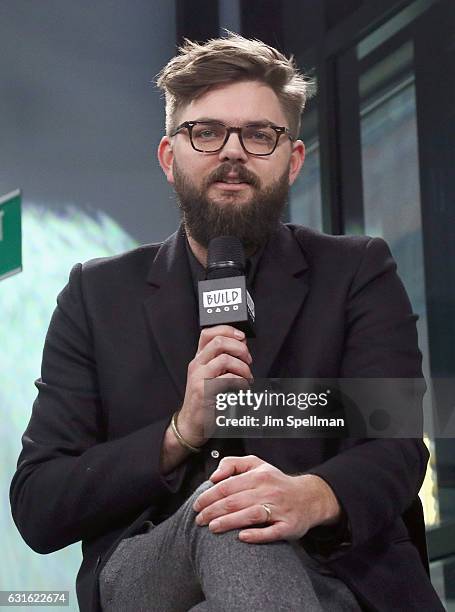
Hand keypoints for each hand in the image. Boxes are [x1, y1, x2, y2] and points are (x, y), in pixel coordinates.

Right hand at [177, 326, 252, 447]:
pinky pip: (228, 379)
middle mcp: (197, 365)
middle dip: (239, 348)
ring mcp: (199, 377)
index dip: (227, 330)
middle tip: (248, 360)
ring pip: (225, 359)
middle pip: (218, 341)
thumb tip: (241, 346)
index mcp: (199, 359)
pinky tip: (243, 389)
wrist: (192, 424)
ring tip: (247, 378)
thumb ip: (223, 361)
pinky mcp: (205, 390)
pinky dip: (241, 383)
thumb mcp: (211, 376)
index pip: (208, 333)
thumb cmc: (204, 400)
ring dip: (242, 367)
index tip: (242, 337)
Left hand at [192, 455, 341, 542]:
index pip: (227, 486)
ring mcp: (280, 509)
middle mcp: (269, 491)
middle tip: (199, 520)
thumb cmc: (276, 482)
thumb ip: (232, 463)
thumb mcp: (256, 464)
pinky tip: (241, 538)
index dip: (209, 496)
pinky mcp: (289, 526)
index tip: (197, 505)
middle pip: (235, 501)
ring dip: (229, 522)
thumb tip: (214, 477)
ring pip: (250, 515)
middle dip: (213, 511)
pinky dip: (256, 535)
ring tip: (212, 528)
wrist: (309, 497)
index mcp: (259, 475)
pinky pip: (272, 532)